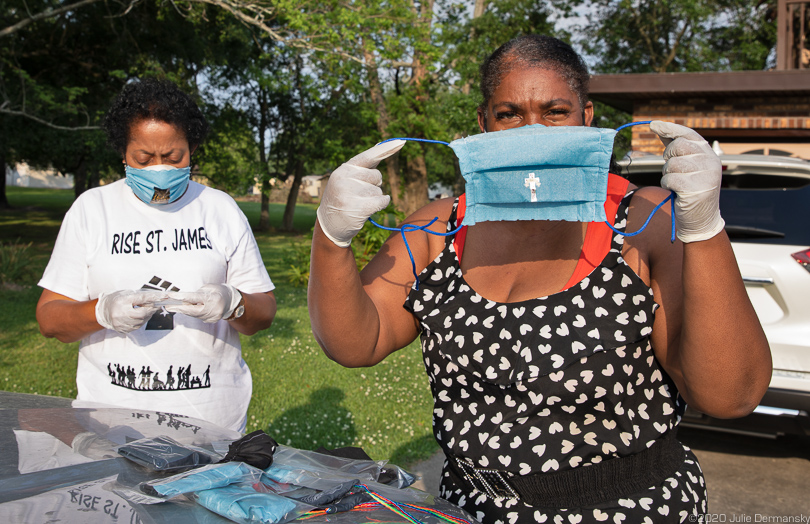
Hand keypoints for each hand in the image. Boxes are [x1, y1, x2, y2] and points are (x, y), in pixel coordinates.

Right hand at [95, 290, 164, 332]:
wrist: (102, 311)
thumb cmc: (116, 300)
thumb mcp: (126, 294)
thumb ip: (139, 296)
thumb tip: (156, 297)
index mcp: (121, 301)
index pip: (140, 299)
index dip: (152, 298)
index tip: (163, 297)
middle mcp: (120, 313)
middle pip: (142, 313)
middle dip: (151, 309)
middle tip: (155, 305)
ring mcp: (121, 323)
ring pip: (141, 321)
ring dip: (147, 315)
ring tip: (147, 310)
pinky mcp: (123, 329)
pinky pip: (137, 326)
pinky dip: (142, 321)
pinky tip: (141, 316)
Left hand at [163, 283, 241, 322]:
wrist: (232, 302)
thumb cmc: (219, 291)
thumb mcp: (210, 287)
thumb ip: (197, 293)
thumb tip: (184, 299)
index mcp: (213, 299)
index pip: (193, 298)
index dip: (180, 297)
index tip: (170, 295)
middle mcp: (213, 310)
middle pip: (191, 310)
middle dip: (178, 307)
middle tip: (167, 305)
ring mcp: (212, 317)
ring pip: (193, 314)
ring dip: (182, 310)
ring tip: (172, 306)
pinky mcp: (210, 321)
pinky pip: (197, 316)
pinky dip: (190, 312)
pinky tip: (183, 309)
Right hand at [317, 140, 405, 246]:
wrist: (329, 225)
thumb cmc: (343, 200)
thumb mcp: (347, 180)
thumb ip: (363, 166)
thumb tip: (380, 145)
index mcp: (344, 169)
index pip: (368, 156)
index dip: (386, 149)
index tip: (402, 141)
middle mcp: (345, 178)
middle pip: (377, 176)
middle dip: (374, 186)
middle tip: (359, 195)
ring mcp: (350, 193)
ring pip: (379, 191)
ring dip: (374, 199)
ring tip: (358, 204)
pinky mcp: (358, 207)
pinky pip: (382, 201)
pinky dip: (381, 204)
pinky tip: (369, 209)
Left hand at [650, 121, 724, 242]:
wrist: (701, 219)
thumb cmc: (690, 191)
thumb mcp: (686, 167)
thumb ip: (676, 149)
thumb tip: (658, 127)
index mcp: (709, 154)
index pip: (689, 134)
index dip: (670, 128)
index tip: (652, 124)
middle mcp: (711, 161)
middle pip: (678, 146)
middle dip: (668, 156)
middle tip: (673, 170)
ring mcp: (706, 175)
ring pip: (671, 164)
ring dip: (667, 174)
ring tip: (678, 184)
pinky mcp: (696, 189)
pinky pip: (670, 179)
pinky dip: (668, 185)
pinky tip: (677, 192)